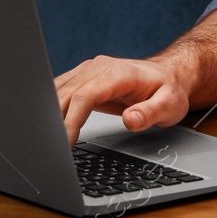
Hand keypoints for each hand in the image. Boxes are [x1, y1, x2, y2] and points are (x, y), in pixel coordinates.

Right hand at [54, 55, 192, 146]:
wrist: (169, 74)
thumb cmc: (169, 89)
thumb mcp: (170, 105)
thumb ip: (150, 112)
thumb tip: (131, 119)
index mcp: (118, 73)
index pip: (84, 96)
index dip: (71, 120)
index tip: (65, 143)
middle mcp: (98, 67)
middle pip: (66, 93)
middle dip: (54, 121)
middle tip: (51, 150)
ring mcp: (88, 71)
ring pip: (57, 91)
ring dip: (48, 114)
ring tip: (46, 141)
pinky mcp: (83, 78)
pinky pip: (60, 90)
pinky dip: (51, 107)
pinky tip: (49, 126)